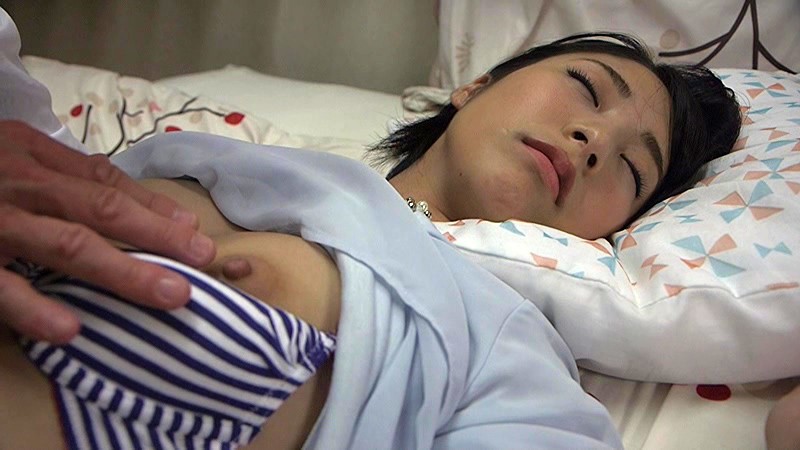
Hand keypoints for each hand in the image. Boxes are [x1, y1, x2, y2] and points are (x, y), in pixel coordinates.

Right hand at [0, 121, 215, 342]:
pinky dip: (32, 307)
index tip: (196, 234)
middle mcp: (17, 186)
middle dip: (155, 237)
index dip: (155, 209)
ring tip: (167, 295)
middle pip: (97, 210)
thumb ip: (76, 172)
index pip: (106, 184)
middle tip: (202, 261)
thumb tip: (145, 202)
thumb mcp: (18, 150)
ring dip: (121, 272)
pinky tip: (70, 329)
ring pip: (63, 245)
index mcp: (33, 158)